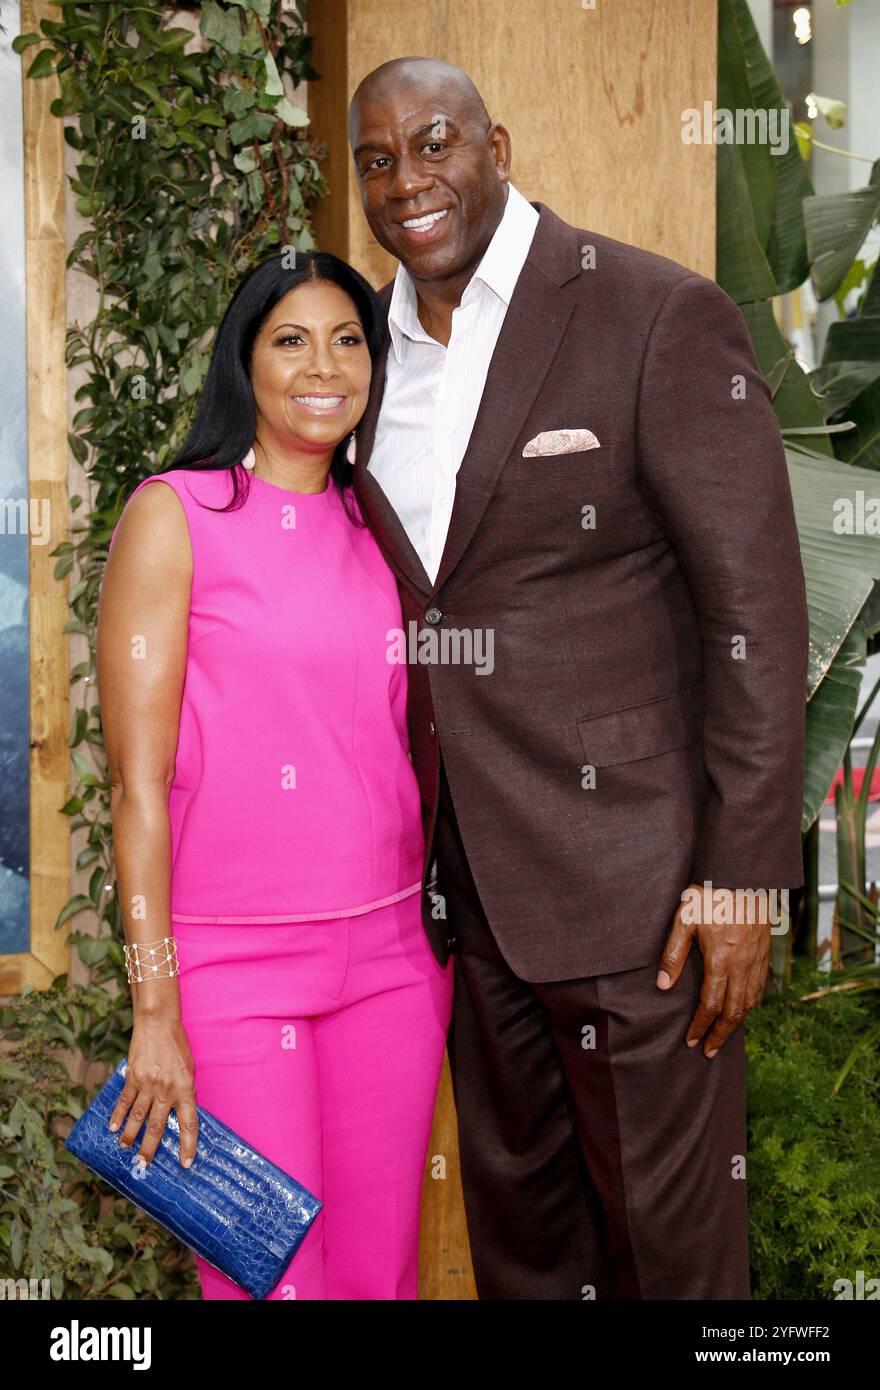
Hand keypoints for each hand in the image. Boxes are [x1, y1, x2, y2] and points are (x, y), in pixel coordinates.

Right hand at [108, 1018, 197, 1166]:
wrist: (158, 1024)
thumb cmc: (178, 1046)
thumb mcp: (190, 1069)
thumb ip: (185, 1092)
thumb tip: (179, 1114)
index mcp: (186, 1089)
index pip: (189, 1123)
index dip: (188, 1145)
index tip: (186, 1163)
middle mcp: (166, 1090)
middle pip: (158, 1126)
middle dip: (150, 1148)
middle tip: (144, 1165)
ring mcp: (148, 1085)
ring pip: (138, 1117)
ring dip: (131, 1136)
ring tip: (126, 1150)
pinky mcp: (133, 1078)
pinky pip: (124, 1101)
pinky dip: (118, 1116)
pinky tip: (114, 1128)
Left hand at [656, 882, 770, 1057]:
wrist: (743, 875)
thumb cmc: (709, 894)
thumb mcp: (684, 919)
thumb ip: (673, 953)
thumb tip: (664, 986)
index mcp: (721, 960)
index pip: (710, 1004)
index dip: (701, 1026)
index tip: (692, 1041)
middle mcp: (742, 965)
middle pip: (734, 1011)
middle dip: (720, 1034)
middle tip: (710, 1052)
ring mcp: (757, 960)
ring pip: (751, 1002)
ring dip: (737, 1023)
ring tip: (725, 1036)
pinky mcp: (765, 952)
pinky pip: (761, 986)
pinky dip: (752, 1003)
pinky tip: (745, 1007)